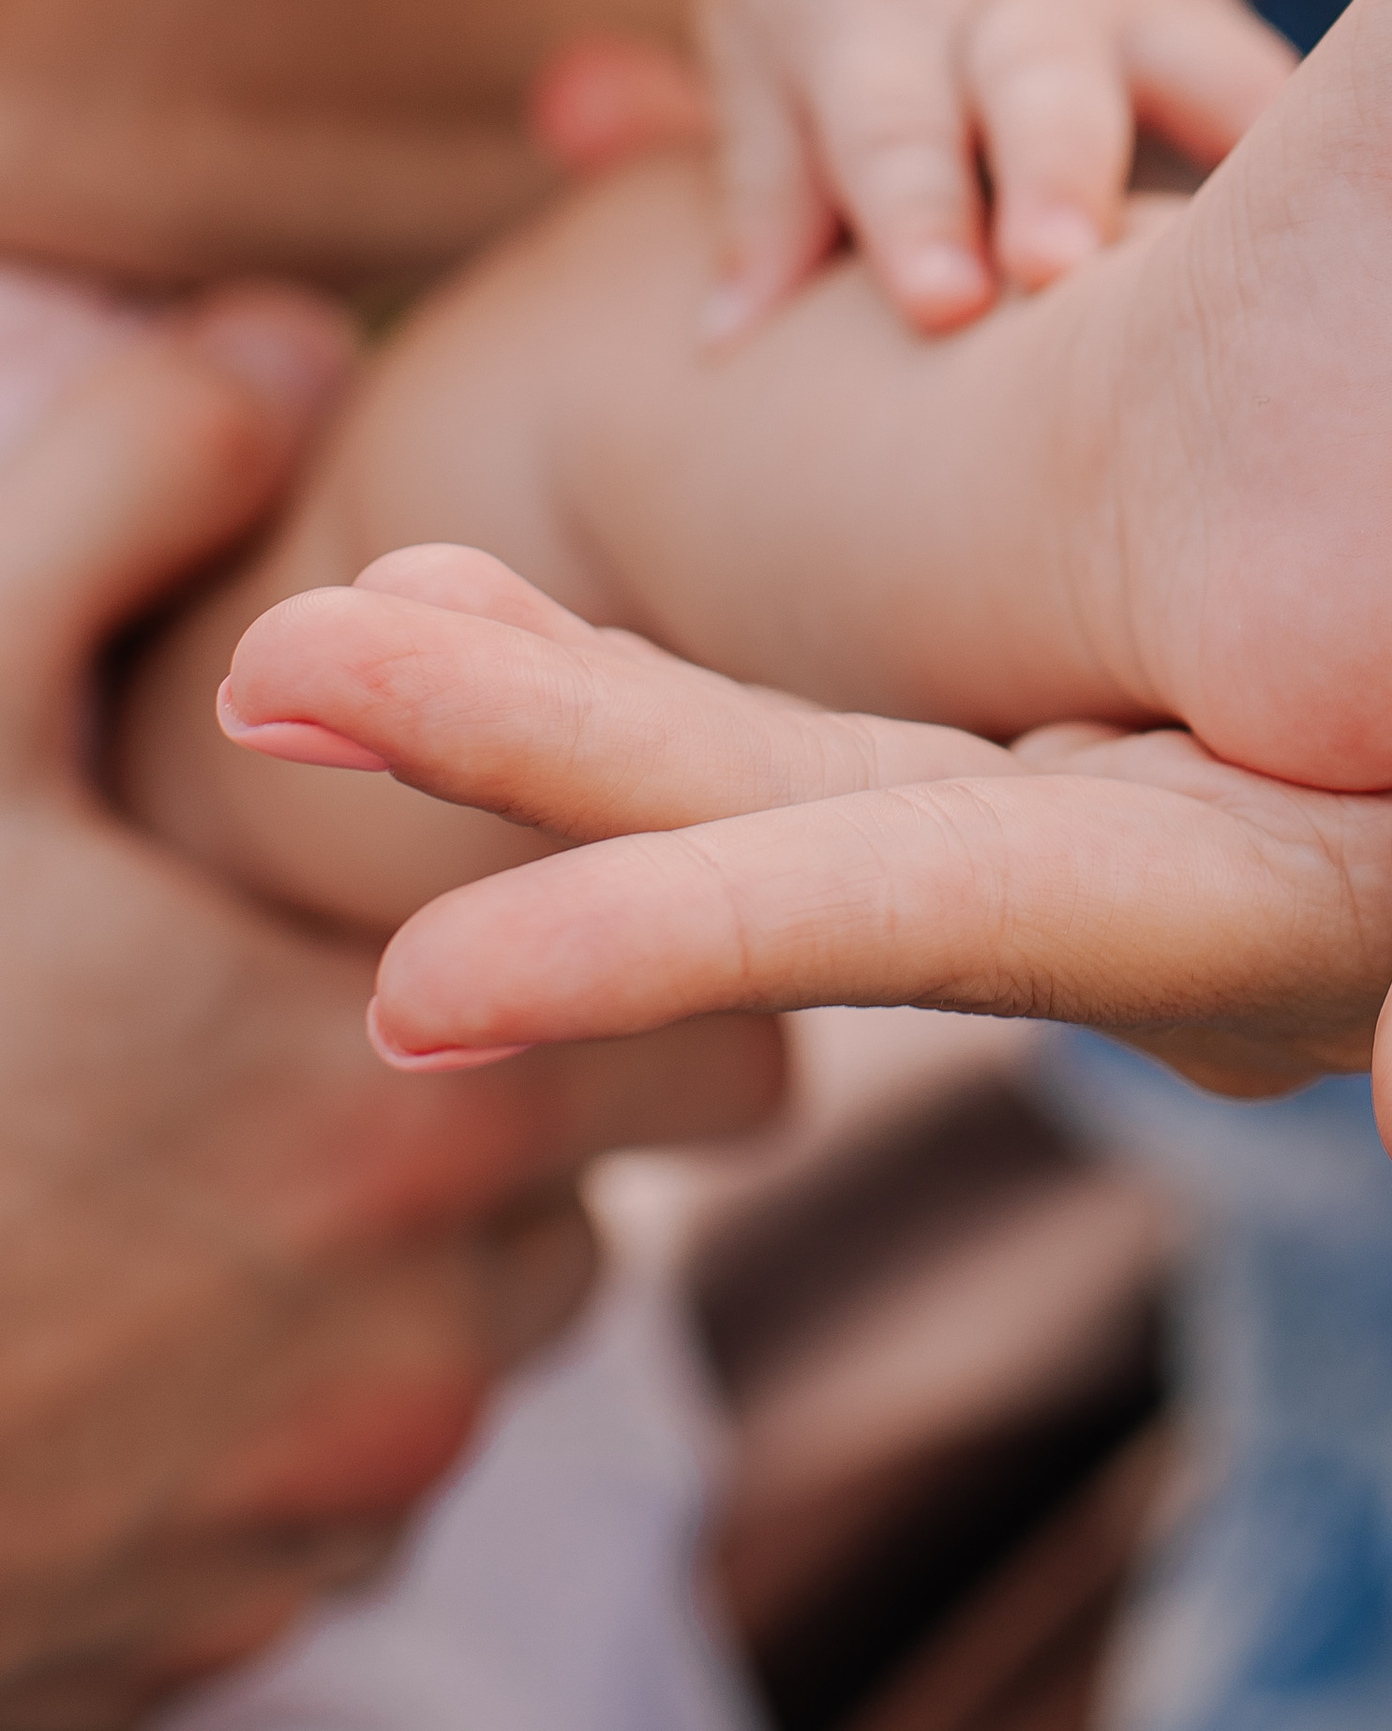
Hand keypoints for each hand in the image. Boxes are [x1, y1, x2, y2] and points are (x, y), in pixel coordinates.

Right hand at [0, 317, 778, 1728]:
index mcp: (409, 1109)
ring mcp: (319, 1519)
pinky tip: (122, 1299)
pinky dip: (282, 1405)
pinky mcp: (214, 1644)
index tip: (544, 877)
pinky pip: (341, 1498)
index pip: (729, 1036)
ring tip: (203, 1139)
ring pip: (476, 1343)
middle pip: (600, 1190)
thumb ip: (132, 489)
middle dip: (523, 1086)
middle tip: (339, 989)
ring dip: (400, 1250)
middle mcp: (417, 1345)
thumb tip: (292, 332)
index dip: (653, 941)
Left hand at [218, 262, 1391, 1201]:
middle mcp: (1183, 879)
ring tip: (343, 634)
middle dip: (546, 775)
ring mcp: (1140, 797)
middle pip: (823, 844)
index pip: (956, 912)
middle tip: (273, 685)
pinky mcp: (1122, 706)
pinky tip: (521, 602)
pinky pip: (871, 709)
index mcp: (1314, 902)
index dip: (691, 925)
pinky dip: (683, 663)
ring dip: (571, 717)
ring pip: (815, 775)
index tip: (421, 970)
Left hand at [698, 0, 1293, 336]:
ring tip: (1281, 263)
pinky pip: (1271, 85)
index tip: (939, 305)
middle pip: (1048, 96)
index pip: (893, 127)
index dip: (919, 216)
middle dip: (1066, 179)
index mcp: (871, 13)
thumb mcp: (753, 49)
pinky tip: (1384, 232)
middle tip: (1068, 265)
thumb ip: (761, 196)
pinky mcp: (1200, 3)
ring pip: (1200, 76)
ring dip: (1234, 165)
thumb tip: (721, 344)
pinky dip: (1329, 145)